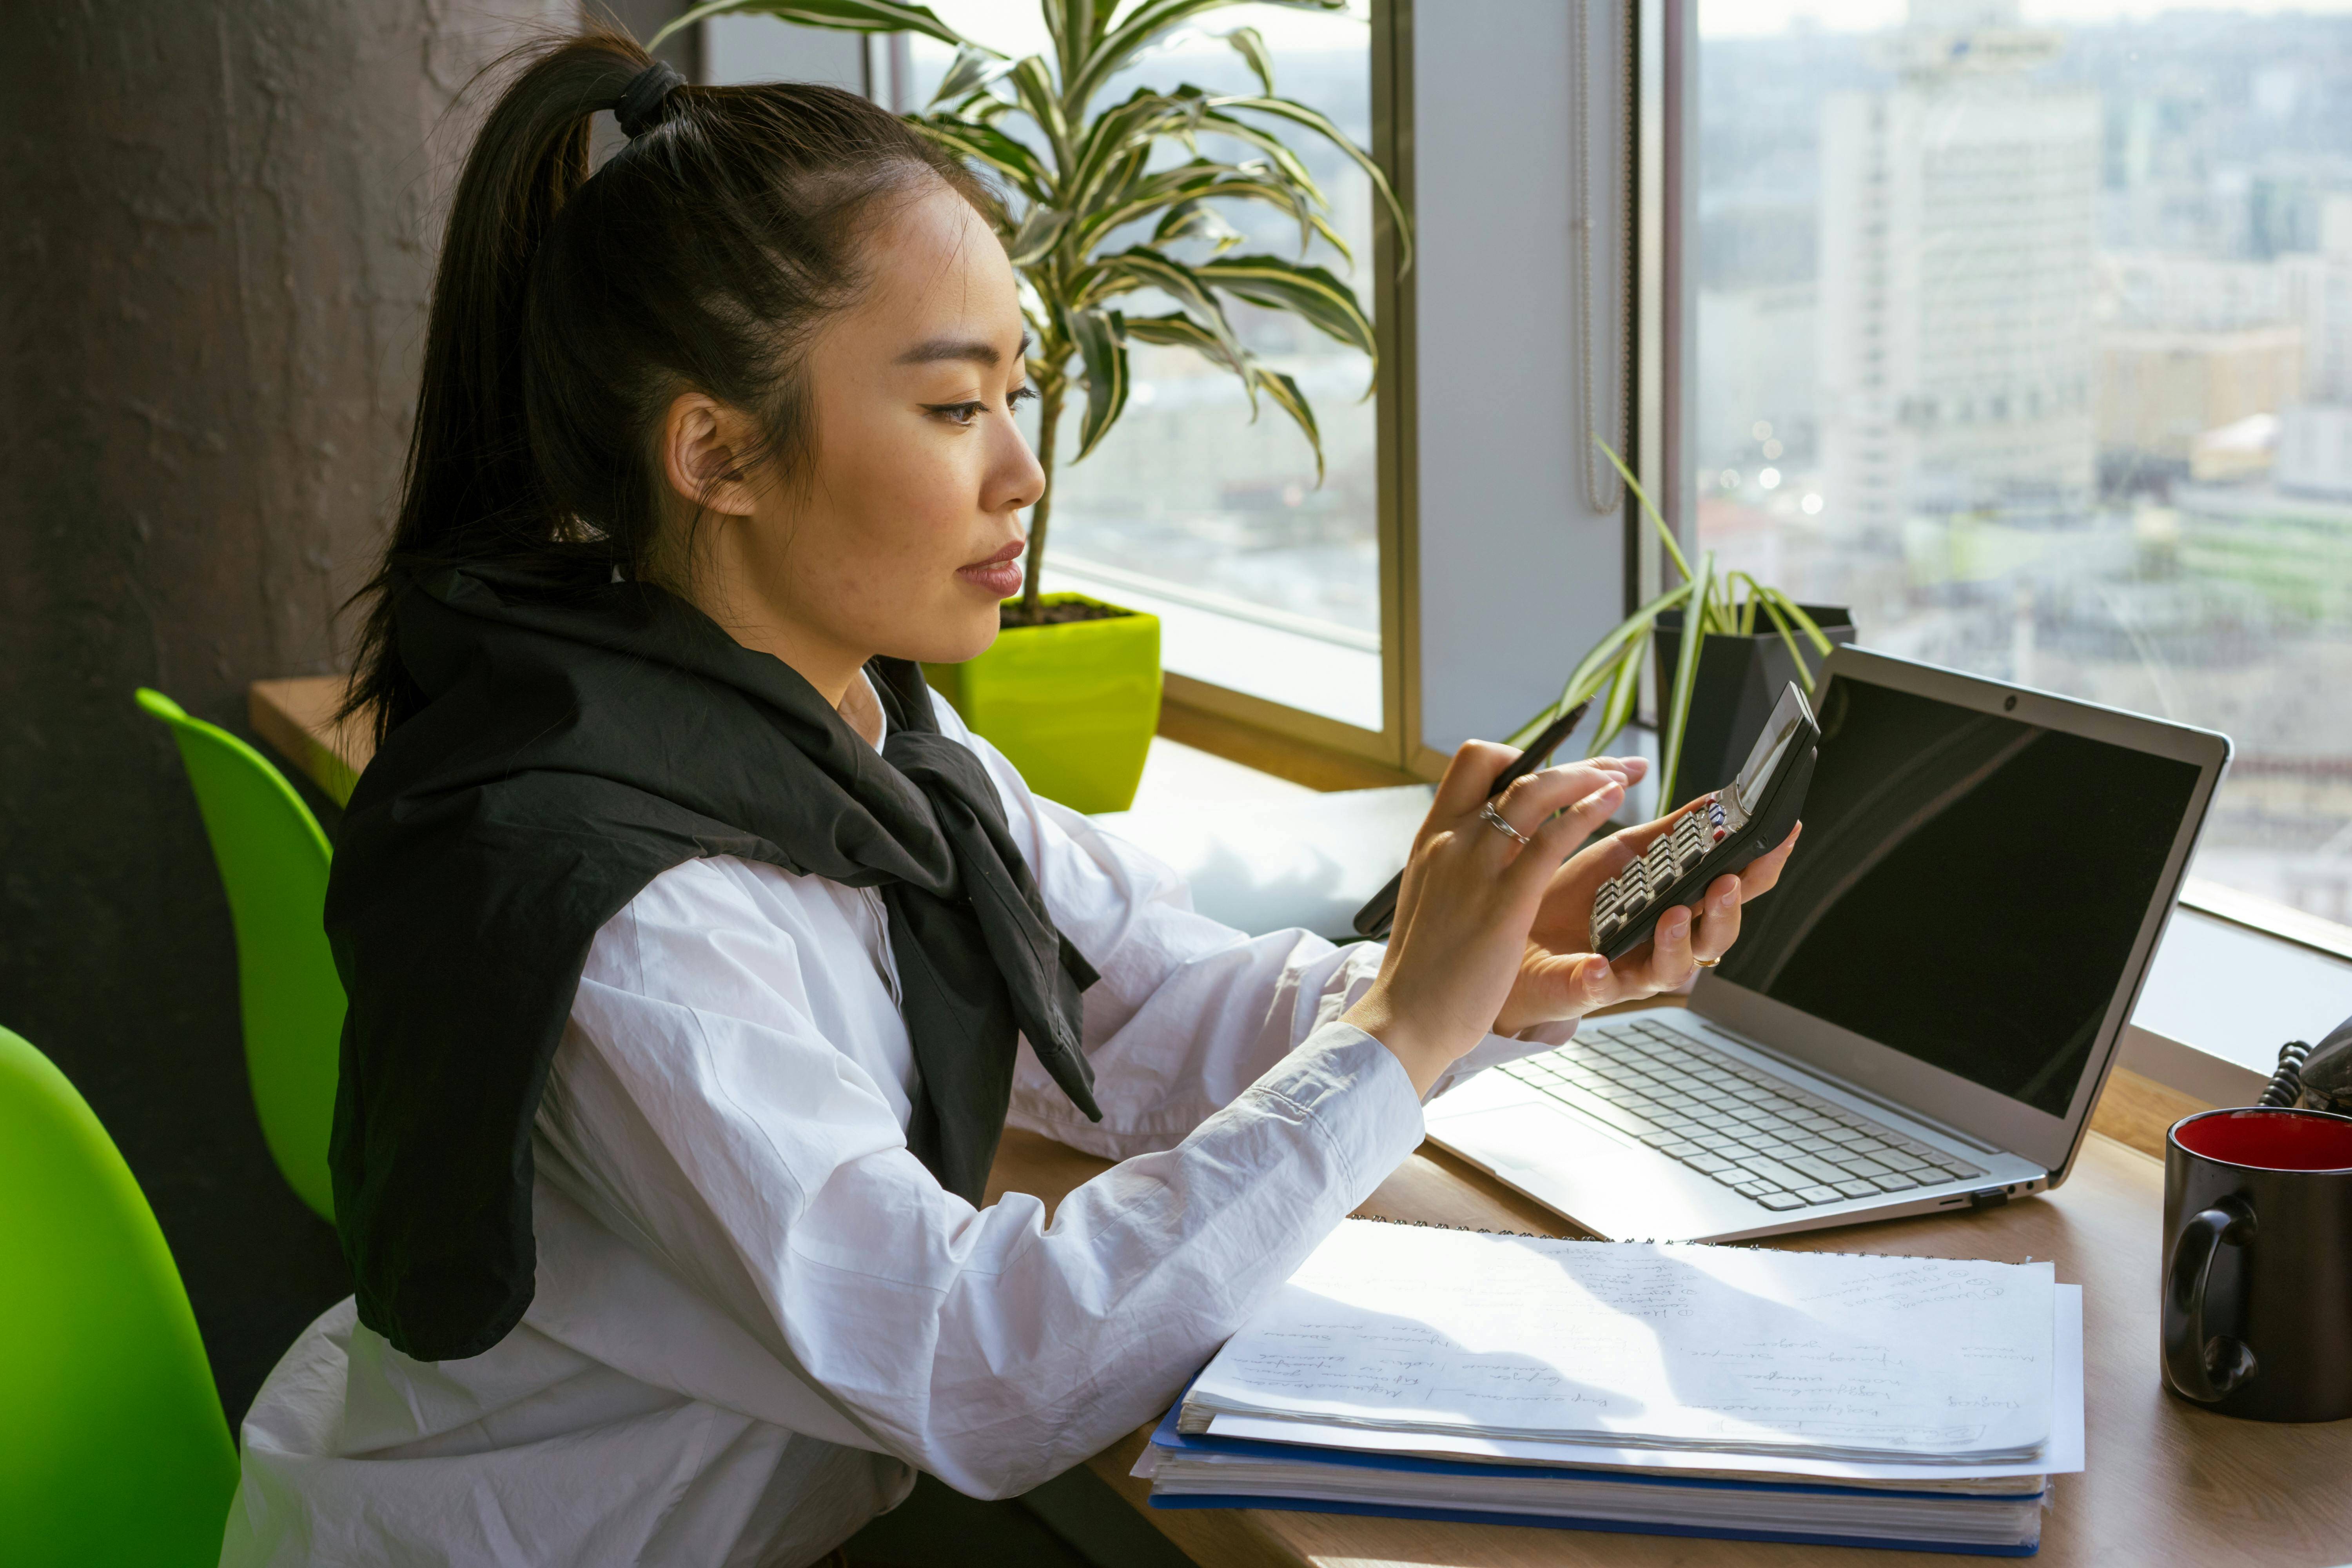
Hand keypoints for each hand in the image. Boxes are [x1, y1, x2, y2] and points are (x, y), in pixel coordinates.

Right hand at [1342, 743, 1639, 1095]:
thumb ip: (1455, 864)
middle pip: (1510, 769)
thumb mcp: (1431, 896)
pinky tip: (1614, 804)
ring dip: (1587, 775)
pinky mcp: (1504, 902)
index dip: (1520, 758)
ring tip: (1622, 777)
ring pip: (1535, 792)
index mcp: (1432, 838)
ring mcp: (1474, 867)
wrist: (1405, 1017)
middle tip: (1610, 765)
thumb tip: (1483, 846)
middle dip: (1570, 760)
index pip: (1472, 765)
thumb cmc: (1422, 968)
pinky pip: (1552, 839)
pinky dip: (1588, 812)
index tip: (1555, 771)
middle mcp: (1450, 841)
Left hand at [1491, 801, 1801, 1035]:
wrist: (1519, 934)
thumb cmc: (1581, 897)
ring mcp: (1633, 970)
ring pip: (1674, 969)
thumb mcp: (1628, 855)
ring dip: (1679, 943)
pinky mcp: (1589, 988)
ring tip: (1672, 915)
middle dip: (1726, 909)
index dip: (1764, 865)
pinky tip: (1599, 966)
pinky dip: (1602, 980)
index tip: (1783, 833)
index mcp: (1684, 906)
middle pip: (1717, 935)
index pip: (1738, 889)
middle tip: (1726, 881)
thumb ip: (1672, 833)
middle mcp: (1669, 943)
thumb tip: (1716, 801)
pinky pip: (1601, 990)